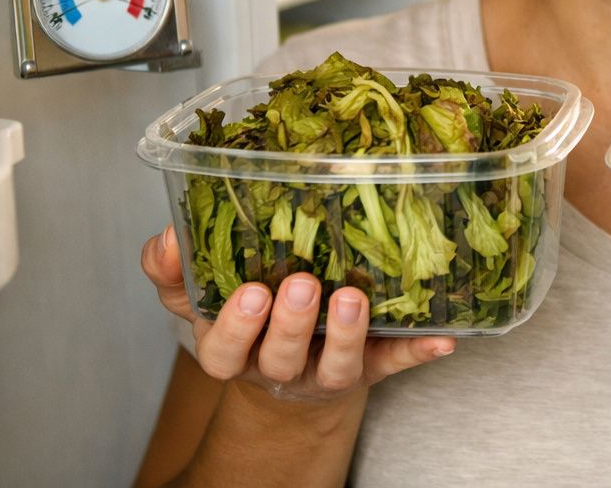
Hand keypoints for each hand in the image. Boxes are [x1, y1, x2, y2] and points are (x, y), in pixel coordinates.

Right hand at [140, 225, 454, 405]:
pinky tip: (442, 339)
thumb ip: (171, 269)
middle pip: (280, 357)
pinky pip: (396, 363)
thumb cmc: (247, 318)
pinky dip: (418, 352)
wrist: (292, 374)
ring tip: (353, 298)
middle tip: (303, 286)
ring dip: (348, 334)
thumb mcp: (198, 295)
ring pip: (338, 365)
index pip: (223, 349)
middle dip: (291, 325)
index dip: (236, 327)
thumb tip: (168, 236)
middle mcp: (280, 365)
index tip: (250, 292)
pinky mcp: (372, 368)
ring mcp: (328, 369)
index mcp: (234, 349)